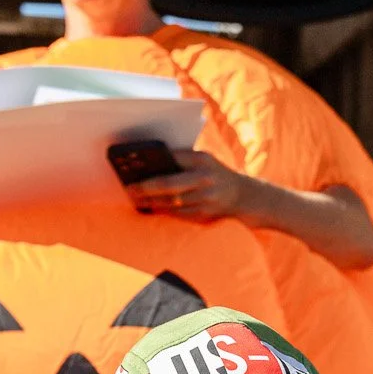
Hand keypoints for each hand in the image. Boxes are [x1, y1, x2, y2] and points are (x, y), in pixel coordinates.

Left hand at [122, 149, 254, 221]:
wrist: (243, 196)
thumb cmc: (214, 174)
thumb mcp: (203, 161)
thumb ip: (182, 161)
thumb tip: (149, 165)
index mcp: (202, 160)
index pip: (172, 158)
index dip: (152, 163)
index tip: (133, 166)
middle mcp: (205, 178)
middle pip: (169, 184)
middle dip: (146, 187)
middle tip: (129, 188)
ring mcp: (206, 198)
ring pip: (171, 201)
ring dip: (151, 202)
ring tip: (136, 199)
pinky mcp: (205, 214)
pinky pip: (178, 214)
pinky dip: (163, 211)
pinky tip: (151, 208)